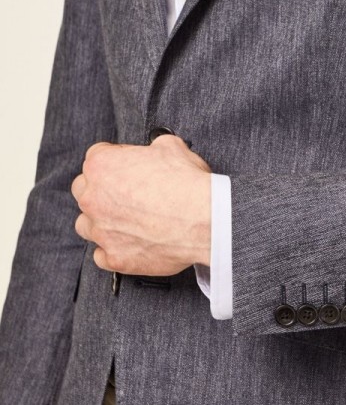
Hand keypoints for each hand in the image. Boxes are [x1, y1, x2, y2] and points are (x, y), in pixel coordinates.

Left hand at [71, 135, 211, 275]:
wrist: (203, 220)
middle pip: (83, 189)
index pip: (95, 156)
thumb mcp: (171, 146)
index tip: (128, 164)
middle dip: (100, 188)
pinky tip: (130, 242)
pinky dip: (112, 249)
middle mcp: (94, 198)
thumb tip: (155, 151)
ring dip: (100, 220)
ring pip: (85, 224)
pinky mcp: (114, 258)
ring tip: (125, 219)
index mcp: (103, 166)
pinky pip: (101, 254)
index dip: (115, 157)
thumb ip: (153, 147)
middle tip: (125, 190)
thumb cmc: (187, 182)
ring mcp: (102, 231)